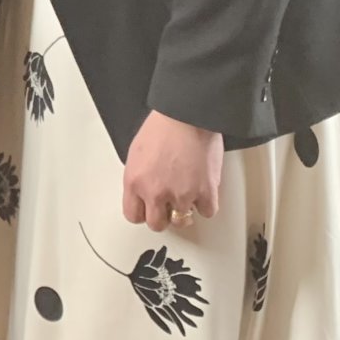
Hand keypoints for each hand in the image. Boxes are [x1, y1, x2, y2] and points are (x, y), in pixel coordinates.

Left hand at [122, 111, 222, 232]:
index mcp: (134, 181)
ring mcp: (181, 195)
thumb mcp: (136, 153)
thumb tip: (144, 189)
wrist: (187, 115)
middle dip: (163, 216)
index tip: (149, 209)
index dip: (143, 213)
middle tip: (168, 207)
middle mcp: (155, 192)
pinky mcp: (205, 192)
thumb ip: (139, 176)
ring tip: (187, 196)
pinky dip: (206, 205)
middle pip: (157, 224)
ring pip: (182, 220)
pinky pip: (207, 212)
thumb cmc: (162, 126)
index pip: (133, 215)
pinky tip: (203, 193)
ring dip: (185, 210)